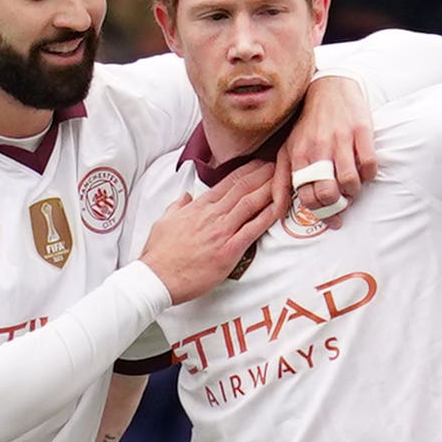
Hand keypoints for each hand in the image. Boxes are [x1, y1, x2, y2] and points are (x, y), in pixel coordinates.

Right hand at [140, 160, 283, 303]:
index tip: (259, 163)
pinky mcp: (229, 250)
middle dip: (263, 174)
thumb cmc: (159, 254)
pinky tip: (280, 207)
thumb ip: (177, 206)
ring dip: (269, 188)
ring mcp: (222, 231)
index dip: (246, 171)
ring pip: (250, 203)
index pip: (227, 183)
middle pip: (243, 188)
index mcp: (198, 207)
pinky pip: (254, 229)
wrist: (157, 278)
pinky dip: (268, 216)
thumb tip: (186, 196)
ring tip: (284, 178)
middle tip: (279, 163)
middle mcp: (213, 215)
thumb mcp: (164, 221)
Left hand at [280, 74, 377, 224]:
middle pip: (328, 194)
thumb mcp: (287, 149)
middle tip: (343, 202)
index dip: (320, 212)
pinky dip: (369, 174)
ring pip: (350, 182)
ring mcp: (340, 139)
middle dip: (338, 205)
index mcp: (299, 156)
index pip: (308, 197)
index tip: (329, 213)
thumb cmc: (307, 124)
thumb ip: (280, 181)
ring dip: (354, 191)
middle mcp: (318, 149)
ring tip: (353, 187)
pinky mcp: (361, 131)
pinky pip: (369, 164)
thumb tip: (277, 212)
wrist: (328, 88)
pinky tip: (364, 171)